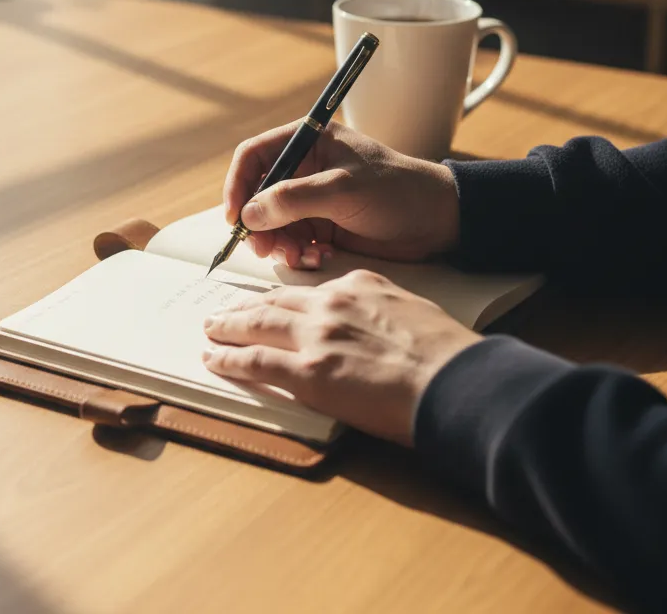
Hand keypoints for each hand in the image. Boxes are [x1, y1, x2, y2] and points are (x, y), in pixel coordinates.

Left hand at [202, 270, 479, 444]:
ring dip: (227, 327)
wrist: (456, 381)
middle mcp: (330, 303)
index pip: (307, 288)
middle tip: (223, 312)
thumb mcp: (410, 311)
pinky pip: (254, 361)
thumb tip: (365, 328)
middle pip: (274, 301)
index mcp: (357, 285)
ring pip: (256, 325)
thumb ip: (378, 311)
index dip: (282, 297)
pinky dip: (228, 360)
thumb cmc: (447, 354)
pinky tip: (214, 360)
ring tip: (211, 330)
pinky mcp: (307, 373)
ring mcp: (315, 337)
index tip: (268, 302)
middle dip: (245, 307)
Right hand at [224, 122, 459, 268]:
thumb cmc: (397, 191)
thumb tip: (250, 213)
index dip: (237, 184)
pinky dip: (298, 252)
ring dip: (279, 242)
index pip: (254, 156)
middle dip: (258, 223)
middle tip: (264, 248)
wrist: (438, 221)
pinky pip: (293, 240)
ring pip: (273, 222)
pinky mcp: (323, 225)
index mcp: (309, 141)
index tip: (235, 217)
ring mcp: (313, 198)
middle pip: (258, 193)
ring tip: (298, 256)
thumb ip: (293, 199)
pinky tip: (317, 258)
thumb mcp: (343, 189)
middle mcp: (306, 168)